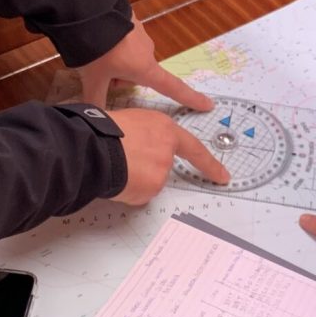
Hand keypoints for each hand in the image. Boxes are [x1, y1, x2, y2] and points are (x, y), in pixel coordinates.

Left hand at [76, 16, 212, 110]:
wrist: (90, 10)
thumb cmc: (98, 50)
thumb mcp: (93, 79)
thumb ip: (96, 99)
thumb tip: (96, 119)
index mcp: (145, 69)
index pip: (172, 88)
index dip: (190, 99)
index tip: (208, 104)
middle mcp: (148, 52)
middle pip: (138, 74)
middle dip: (119, 77)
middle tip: (98, 74)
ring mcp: (140, 34)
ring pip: (129, 57)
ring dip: (114, 60)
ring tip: (93, 55)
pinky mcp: (130, 21)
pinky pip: (123, 39)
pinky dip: (111, 43)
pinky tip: (96, 39)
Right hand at [109, 109, 228, 204]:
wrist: (92, 148)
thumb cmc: (102, 130)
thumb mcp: (129, 121)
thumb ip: (144, 135)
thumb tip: (137, 148)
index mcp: (163, 128)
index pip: (193, 148)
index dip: (209, 163)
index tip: (223, 176)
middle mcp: (167, 149)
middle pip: (162, 167)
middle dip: (145, 170)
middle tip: (123, 163)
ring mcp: (162, 170)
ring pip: (150, 182)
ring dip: (134, 180)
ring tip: (113, 166)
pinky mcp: (152, 187)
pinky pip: (139, 195)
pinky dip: (128, 191)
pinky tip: (116, 179)